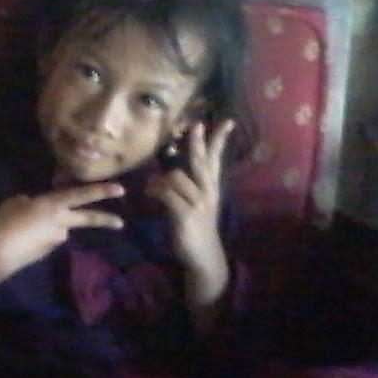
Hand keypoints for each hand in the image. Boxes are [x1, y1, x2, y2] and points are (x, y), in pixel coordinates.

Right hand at [0, 180, 126, 279]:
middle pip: (87, 219)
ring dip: (47, 228)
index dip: (101, 191)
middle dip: (105, 220)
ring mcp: (56, 239)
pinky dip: (38, 238)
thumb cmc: (6, 222)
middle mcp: (61, 222)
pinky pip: (47, 239)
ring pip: (59, 229)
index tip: (121, 190)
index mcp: (53, 204)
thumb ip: (31, 202)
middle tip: (120, 223)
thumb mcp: (16, 202)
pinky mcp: (49, 252)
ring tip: (21, 229)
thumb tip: (35, 207)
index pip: (82, 195)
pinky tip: (21, 240)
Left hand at [146, 119, 233, 276]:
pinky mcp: (186, 215)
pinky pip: (167, 194)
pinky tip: (150, 193)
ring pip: (177, 176)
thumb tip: (169, 171)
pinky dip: (156, 190)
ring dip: (160, 178)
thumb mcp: (195, 204)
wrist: (204, 256)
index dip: (219, 139)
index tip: (227, 121)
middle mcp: (208, 192)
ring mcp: (199, 203)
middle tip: (196, 125)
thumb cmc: (196, 229)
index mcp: (211, 187)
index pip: (216, 159)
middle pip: (200, 161)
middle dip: (197, 142)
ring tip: (151, 186)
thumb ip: (187, 187)